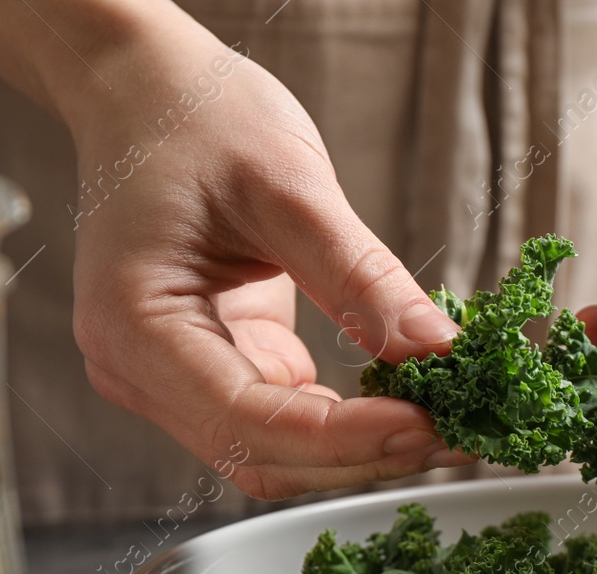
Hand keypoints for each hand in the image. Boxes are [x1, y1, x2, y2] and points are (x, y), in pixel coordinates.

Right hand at [0, 0, 474, 497]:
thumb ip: (360, 277)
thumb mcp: (288, 184)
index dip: (343, 438)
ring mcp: (173, 379)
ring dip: (363, 449)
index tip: (426, 425)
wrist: (148, 93)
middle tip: (461, 431)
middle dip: (364, 453)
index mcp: (134, 325)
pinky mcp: (214, 370)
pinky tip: (412, 400)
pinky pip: (286, 421)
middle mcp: (139, 371)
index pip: (246, 420)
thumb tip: (438, 350)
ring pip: (277, 454)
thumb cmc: (195, 117)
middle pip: (261, 456)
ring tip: (449, 420)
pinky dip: (350, 421)